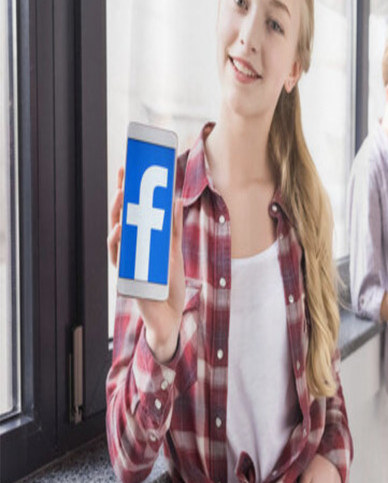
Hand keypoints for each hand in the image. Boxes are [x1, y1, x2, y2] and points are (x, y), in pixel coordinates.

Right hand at [108, 166, 186, 361]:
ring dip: (119, 214)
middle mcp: (128, 249)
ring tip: (125, 196)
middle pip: (121, 218)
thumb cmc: (168, 282)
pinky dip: (119, 242)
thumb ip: (174, 227)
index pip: (130, 210)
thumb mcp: (174, 250)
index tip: (128, 167)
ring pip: (117, 234)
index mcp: (138, 240)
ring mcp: (125, 262)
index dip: (127, 189)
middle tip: (126, 177)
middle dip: (122, 197)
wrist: (170, 314)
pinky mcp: (126, 276)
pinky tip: (121, 228)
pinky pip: (119, 256)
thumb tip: (175, 199)